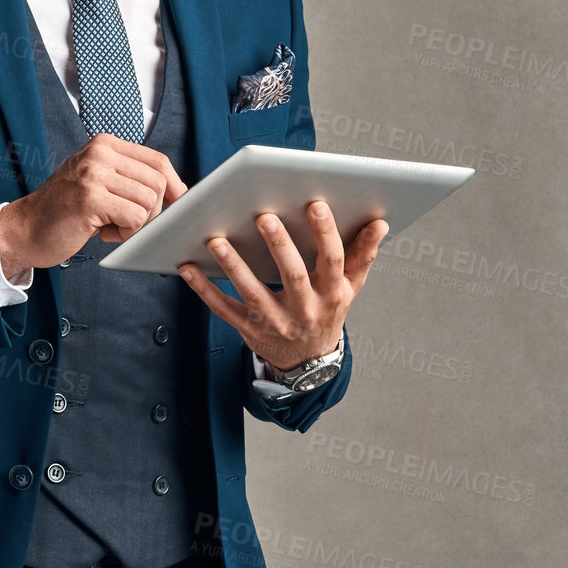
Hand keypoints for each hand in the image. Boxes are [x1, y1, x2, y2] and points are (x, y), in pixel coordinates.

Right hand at [0, 135, 186, 275]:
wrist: (26, 228)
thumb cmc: (66, 210)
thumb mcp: (100, 182)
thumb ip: (132, 179)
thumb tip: (180, 191)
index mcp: (105, 145)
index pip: (158, 161)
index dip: (174, 186)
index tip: (176, 205)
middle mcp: (99, 153)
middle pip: (158, 182)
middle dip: (153, 210)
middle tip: (128, 223)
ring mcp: (93, 174)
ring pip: (148, 201)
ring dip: (137, 224)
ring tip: (111, 226)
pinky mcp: (90, 199)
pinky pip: (134, 218)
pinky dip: (126, 233)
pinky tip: (104, 233)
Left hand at [177, 201, 388, 370]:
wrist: (308, 362)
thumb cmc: (327, 311)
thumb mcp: (350, 287)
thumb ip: (362, 255)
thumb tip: (380, 223)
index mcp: (332, 293)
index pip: (332, 260)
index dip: (325, 233)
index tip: (316, 205)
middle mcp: (305, 309)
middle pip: (292, 275)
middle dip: (279, 245)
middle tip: (264, 216)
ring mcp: (276, 322)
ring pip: (253, 292)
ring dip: (233, 266)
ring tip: (216, 240)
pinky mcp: (249, 330)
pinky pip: (224, 309)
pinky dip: (204, 290)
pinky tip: (187, 268)